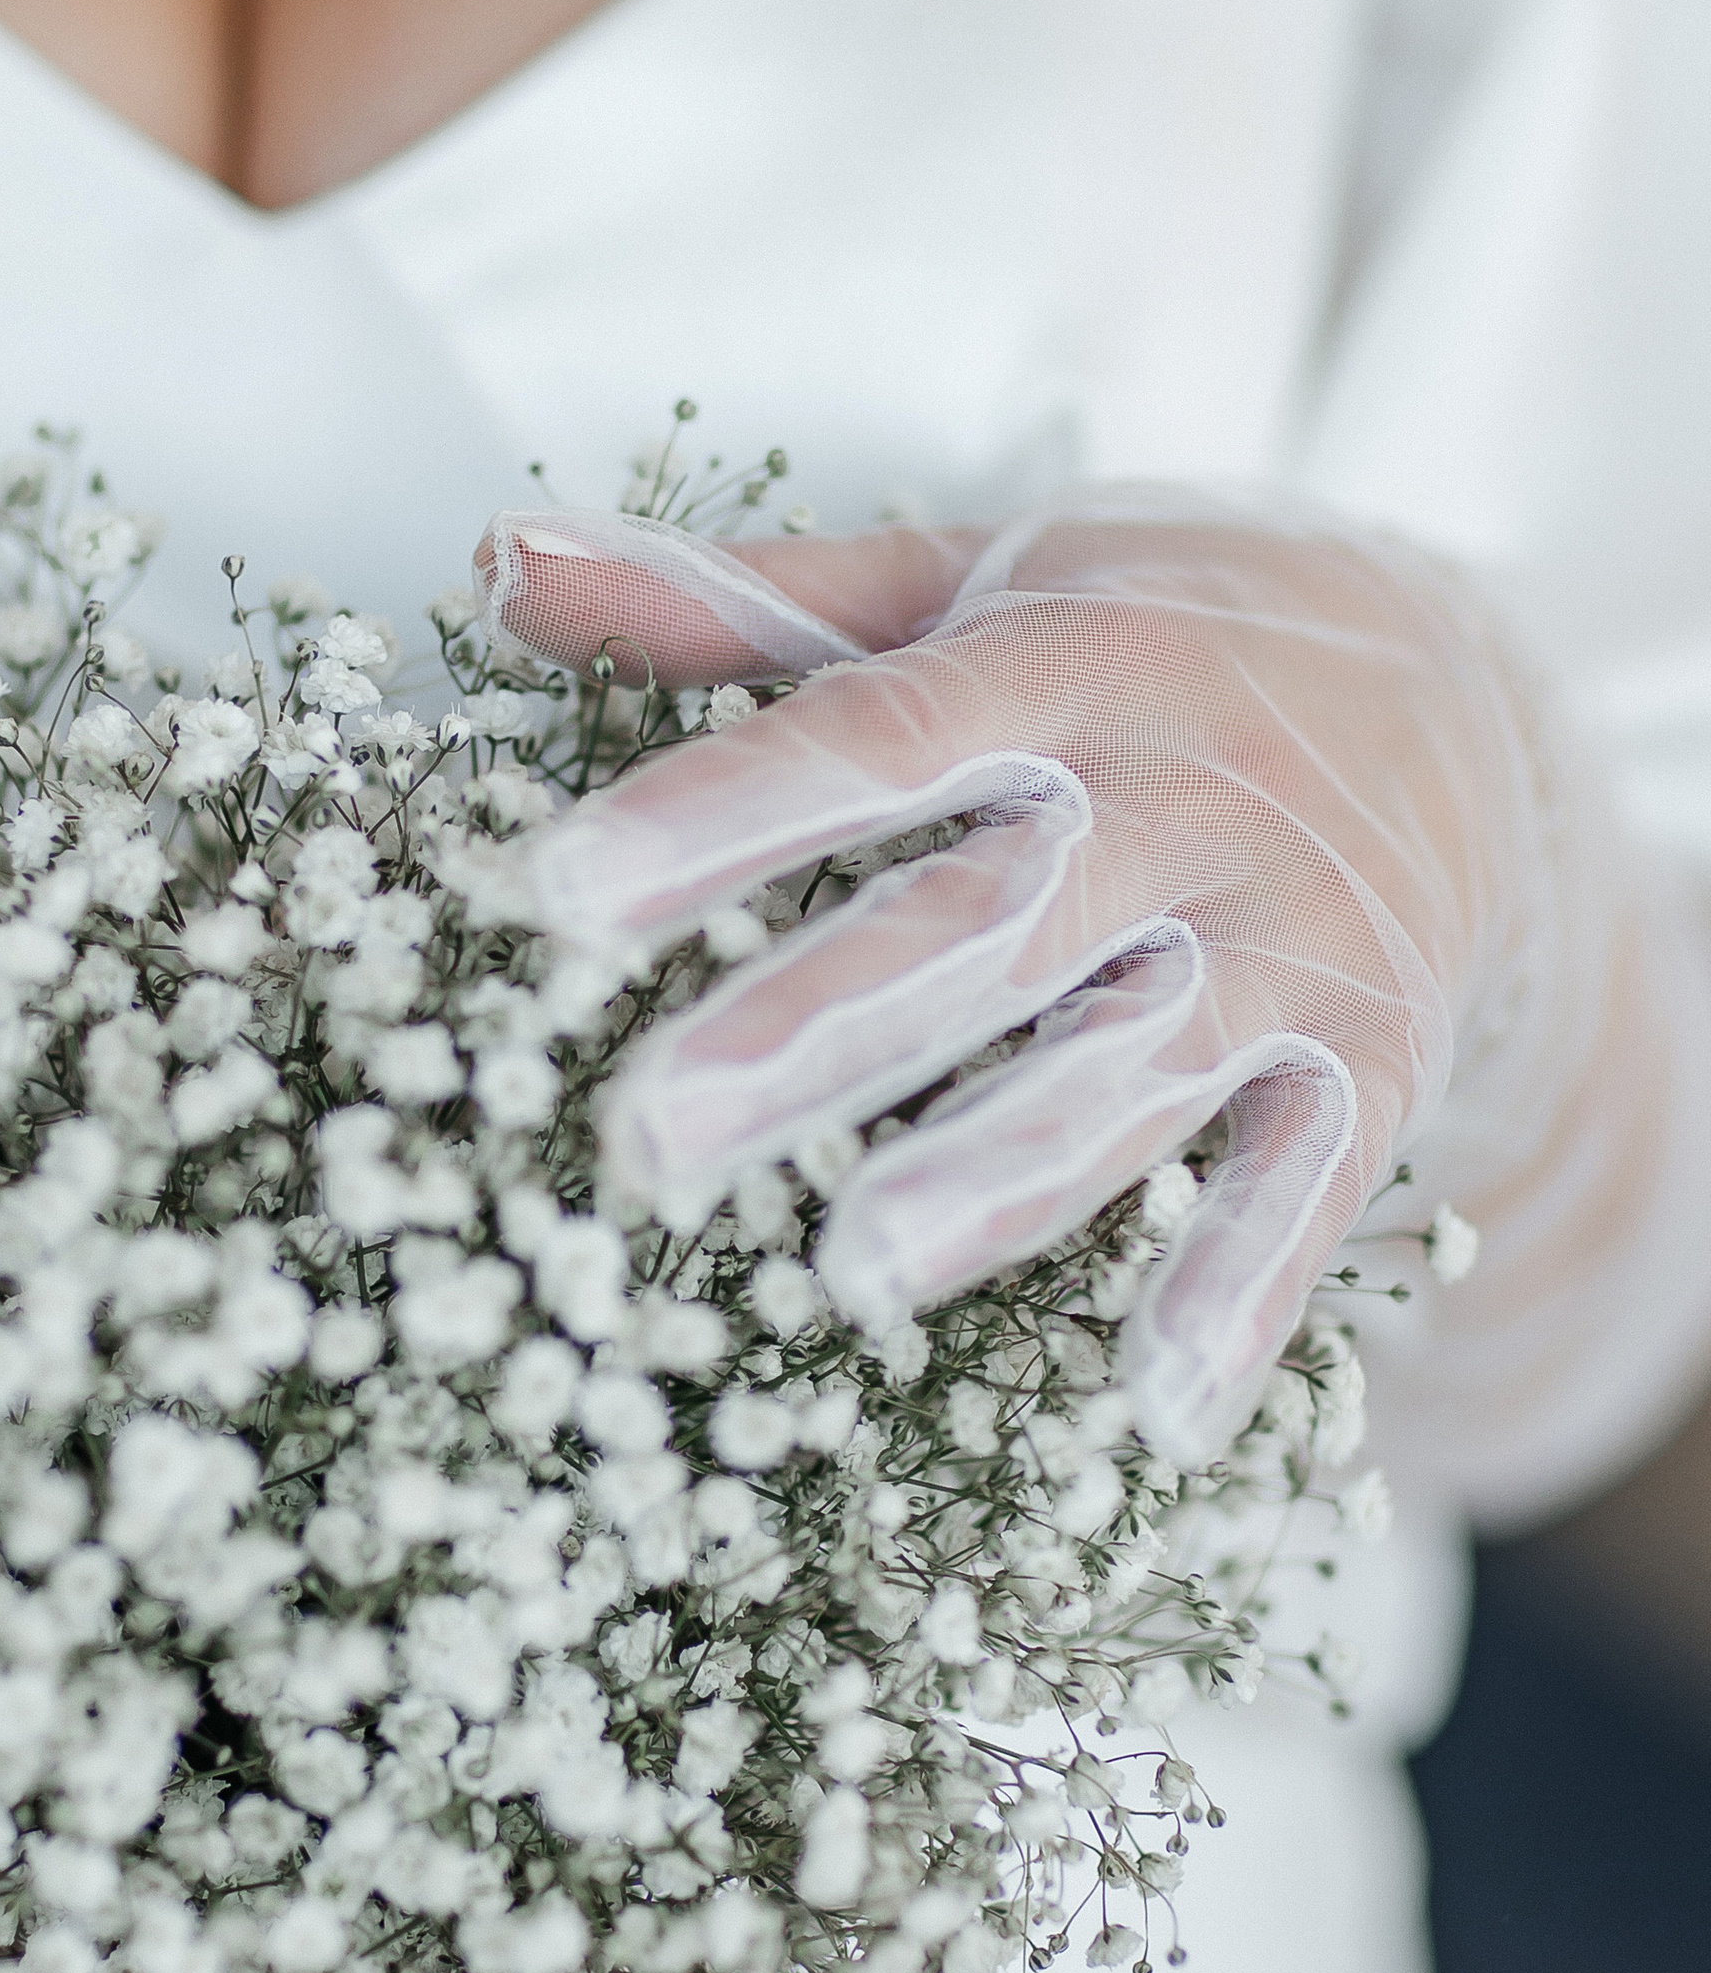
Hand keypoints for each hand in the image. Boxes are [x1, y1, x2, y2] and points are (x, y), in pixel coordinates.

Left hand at [485, 483, 1697, 1477]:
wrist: (1472, 688)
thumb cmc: (1155, 635)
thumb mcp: (966, 577)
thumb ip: (735, 599)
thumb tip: (499, 562)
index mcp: (1060, 666)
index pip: (870, 739)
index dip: (717, 815)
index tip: (558, 893)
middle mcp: (1180, 802)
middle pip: (979, 929)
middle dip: (812, 1033)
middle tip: (649, 1133)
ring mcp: (1286, 939)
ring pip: (1127, 1067)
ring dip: (997, 1173)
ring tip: (855, 1269)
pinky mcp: (1371, 1058)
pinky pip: (1305, 1185)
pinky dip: (1238, 1294)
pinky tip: (1154, 1410)